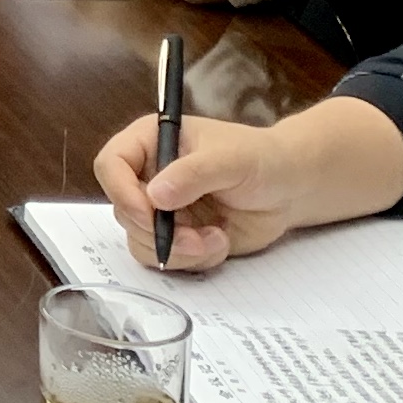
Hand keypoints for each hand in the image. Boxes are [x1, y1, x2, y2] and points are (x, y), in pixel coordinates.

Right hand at [91, 104, 402, 275]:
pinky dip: (192, 259)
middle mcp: (148, 176)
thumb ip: (192, 173)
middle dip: (158, 230)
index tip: (150, 213)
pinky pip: (167, 258)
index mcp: (150, 143)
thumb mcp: (230, 159)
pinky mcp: (180, 237)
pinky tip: (219, 243)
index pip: (111, 164)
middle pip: (123, 209)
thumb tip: (156, 196)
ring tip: (214, 240)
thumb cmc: (261, 159)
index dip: (121, 191)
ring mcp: (162, 210)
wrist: (290, 188)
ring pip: (140, 239)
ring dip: (176, 249)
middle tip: (193, 237)